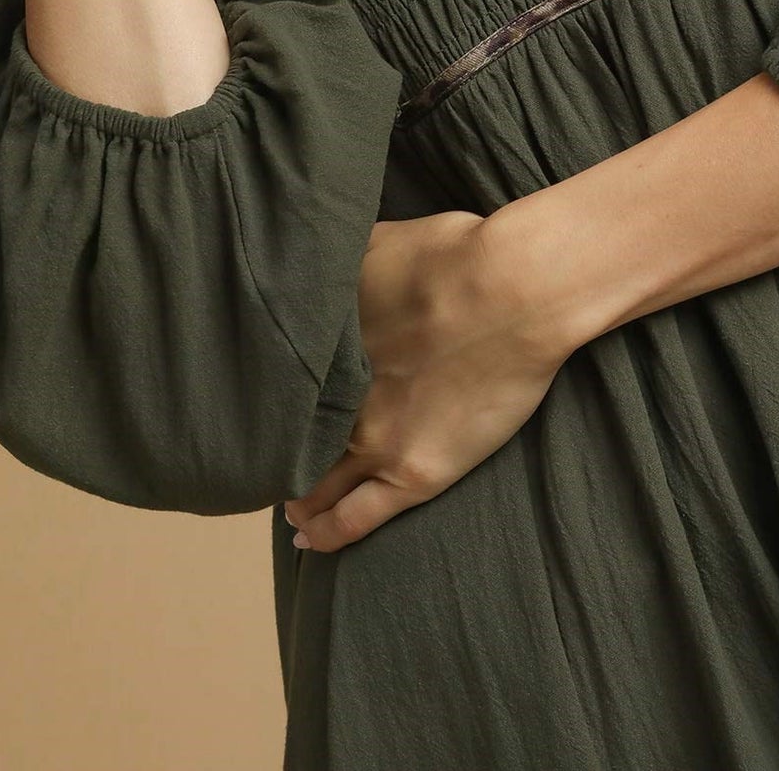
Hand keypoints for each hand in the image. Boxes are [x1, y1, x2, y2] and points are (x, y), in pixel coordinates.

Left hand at [284, 210, 570, 552]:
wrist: (513, 290)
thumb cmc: (455, 253)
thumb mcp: (376, 240)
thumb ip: (342, 260)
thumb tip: (318, 252)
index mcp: (326, 346)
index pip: (276, 387)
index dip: (268, 400)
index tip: (265, 404)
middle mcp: (335, 398)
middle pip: (286, 438)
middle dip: (275, 449)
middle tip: (266, 456)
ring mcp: (371, 440)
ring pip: (312, 486)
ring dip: (295, 495)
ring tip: (286, 499)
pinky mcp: (411, 474)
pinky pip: (352, 522)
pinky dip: (324, 534)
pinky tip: (306, 537)